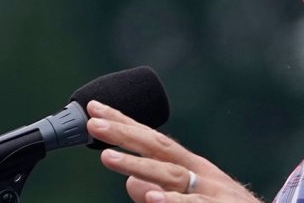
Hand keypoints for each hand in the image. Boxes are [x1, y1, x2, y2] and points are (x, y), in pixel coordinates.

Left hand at [86, 100, 262, 202]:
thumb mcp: (190, 199)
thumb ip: (160, 191)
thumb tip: (130, 181)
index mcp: (191, 168)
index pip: (153, 140)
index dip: (123, 124)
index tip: (94, 110)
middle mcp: (200, 174)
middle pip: (159, 148)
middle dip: (124, 134)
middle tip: (92, 123)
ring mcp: (210, 192)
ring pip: (171, 175)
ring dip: (139, 164)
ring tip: (107, 157)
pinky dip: (174, 202)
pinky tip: (154, 198)